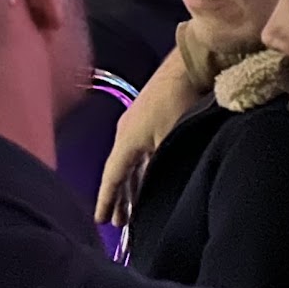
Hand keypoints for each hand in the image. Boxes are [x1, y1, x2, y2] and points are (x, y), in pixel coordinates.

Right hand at [94, 49, 198, 226]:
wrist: (189, 65)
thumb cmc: (178, 102)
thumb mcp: (170, 139)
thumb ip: (160, 167)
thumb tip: (154, 191)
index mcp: (126, 140)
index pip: (112, 176)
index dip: (106, 199)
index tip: (99, 220)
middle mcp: (126, 133)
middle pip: (119, 172)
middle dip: (118, 197)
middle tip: (117, 222)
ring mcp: (137, 125)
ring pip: (130, 163)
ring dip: (130, 185)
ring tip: (132, 208)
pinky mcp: (149, 119)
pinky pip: (139, 153)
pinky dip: (140, 171)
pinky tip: (147, 180)